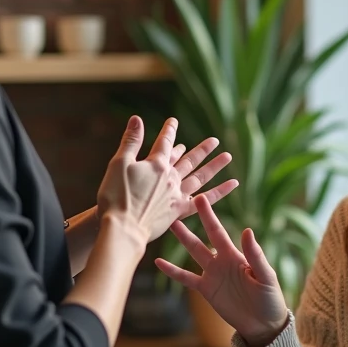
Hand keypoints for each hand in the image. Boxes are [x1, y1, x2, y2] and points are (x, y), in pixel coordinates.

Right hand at [97, 118, 239, 244]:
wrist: (122, 228)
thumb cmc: (115, 196)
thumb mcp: (118, 164)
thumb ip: (131, 141)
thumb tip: (137, 119)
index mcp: (156, 165)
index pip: (165, 143)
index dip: (169, 131)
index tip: (173, 121)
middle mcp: (170, 178)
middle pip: (189, 160)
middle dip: (201, 149)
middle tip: (215, 140)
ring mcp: (177, 195)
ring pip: (200, 177)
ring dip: (214, 166)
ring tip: (228, 156)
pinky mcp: (179, 211)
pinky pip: (204, 200)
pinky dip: (219, 192)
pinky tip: (231, 185)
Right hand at [156, 195, 288, 346]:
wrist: (263, 324)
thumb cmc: (270, 298)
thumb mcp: (266, 276)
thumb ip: (255, 255)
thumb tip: (247, 231)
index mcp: (236, 255)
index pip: (218, 232)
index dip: (209, 216)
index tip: (200, 199)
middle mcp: (222, 261)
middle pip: (203, 238)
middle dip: (193, 221)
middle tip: (181, 204)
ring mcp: (212, 275)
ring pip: (193, 253)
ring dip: (182, 239)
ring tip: (169, 224)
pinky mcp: (206, 290)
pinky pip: (186, 278)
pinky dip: (172, 271)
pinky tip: (158, 263)